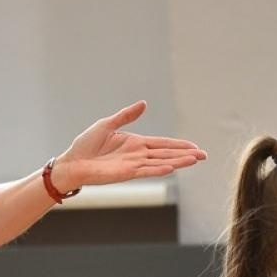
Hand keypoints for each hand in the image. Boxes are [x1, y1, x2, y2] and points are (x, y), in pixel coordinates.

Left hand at [54, 102, 205, 190]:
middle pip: (167, 154)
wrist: (73, 162)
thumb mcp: (108, 124)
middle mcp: (138, 155)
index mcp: (136, 143)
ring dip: (178, 162)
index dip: (179, 145)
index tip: (195, 147)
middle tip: (204, 155)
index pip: (163, 144)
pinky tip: (171, 168)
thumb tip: (144, 104)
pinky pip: (146, 171)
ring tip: (195, 160)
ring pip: (161, 163)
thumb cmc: (86, 144)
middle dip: (185, 155)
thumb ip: (127, 116)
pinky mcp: (126, 173)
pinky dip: (158, 169)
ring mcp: (133, 165)